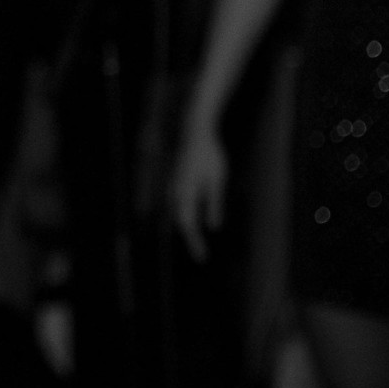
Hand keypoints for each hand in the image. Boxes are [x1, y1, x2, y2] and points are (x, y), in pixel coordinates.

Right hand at [168, 129, 227, 261]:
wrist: (192, 130)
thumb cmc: (208, 153)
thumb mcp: (217, 178)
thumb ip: (214, 202)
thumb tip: (212, 227)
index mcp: (185, 193)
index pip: (187, 225)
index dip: (194, 242)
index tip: (202, 258)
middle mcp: (174, 192)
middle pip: (180, 221)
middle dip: (190, 239)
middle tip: (201, 254)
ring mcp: (171, 186)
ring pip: (176, 213)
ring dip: (186, 228)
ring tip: (197, 242)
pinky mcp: (173, 181)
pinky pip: (176, 204)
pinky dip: (184, 216)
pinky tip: (192, 219)